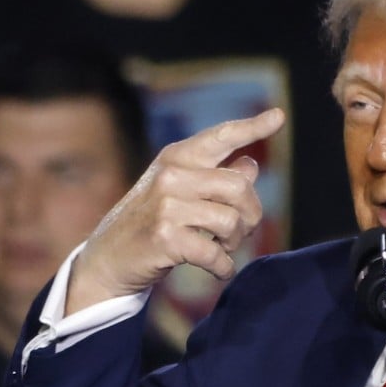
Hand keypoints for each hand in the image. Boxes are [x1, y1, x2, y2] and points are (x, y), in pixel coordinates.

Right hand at [65, 109, 285, 314]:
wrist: (106, 259)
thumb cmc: (150, 223)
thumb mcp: (180, 193)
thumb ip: (215, 178)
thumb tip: (251, 165)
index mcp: (177, 157)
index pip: (221, 136)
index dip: (252, 127)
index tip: (278, 116)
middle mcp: (172, 175)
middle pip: (240, 187)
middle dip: (251, 214)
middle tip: (240, 233)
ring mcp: (166, 205)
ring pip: (231, 221)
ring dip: (235, 243)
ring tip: (223, 249)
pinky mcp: (165, 237)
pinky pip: (215, 253)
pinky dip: (223, 267)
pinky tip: (219, 270)